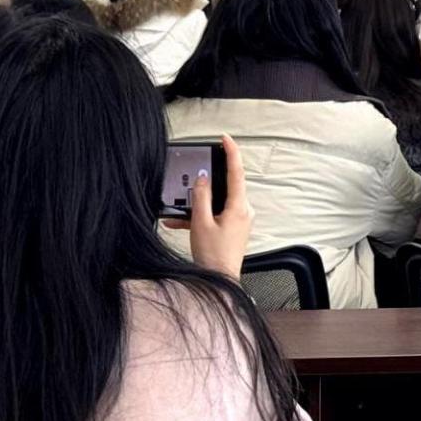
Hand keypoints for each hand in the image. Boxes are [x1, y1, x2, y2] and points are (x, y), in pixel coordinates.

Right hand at [164, 135, 252, 279]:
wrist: (220, 281)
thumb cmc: (213, 256)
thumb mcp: (200, 224)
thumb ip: (201, 198)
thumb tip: (202, 178)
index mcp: (238, 206)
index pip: (237, 172)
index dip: (231, 152)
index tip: (225, 139)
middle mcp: (243, 210)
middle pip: (226, 186)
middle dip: (207, 181)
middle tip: (194, 173)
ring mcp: (239, 219)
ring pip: (217, 201)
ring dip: (197, 204)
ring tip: (177, 209)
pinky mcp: (232, 227)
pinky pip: (215, 214)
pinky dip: (199, 215)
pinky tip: (179, 221)